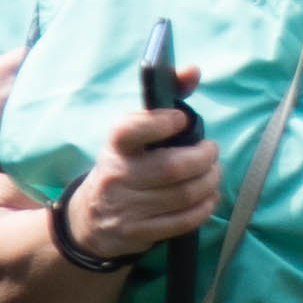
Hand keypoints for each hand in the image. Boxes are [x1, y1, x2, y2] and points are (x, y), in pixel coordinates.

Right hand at [74, 95, 220, 257]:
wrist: (89, 220)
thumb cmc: (125, 166)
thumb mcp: (133, 134)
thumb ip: (165, 97)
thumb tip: (193, 70)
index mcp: (115, 146)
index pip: (130, 130)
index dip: (159, 122)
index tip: (181, 119)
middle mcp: (117, 176)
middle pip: (172, 168)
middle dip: (204, 158)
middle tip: (212, 152)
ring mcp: (126, 208)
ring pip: (183, 195)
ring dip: (210, 182)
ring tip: (214, 173)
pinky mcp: (138, 233)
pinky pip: (182, 221)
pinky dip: (204, 207)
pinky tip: (209, 197)